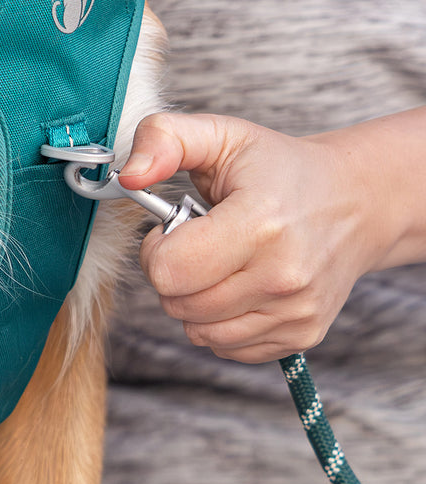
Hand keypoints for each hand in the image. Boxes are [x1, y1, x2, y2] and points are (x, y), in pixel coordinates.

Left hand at [119, 112, 395, 362]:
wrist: (354, 202)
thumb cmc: (278, 170)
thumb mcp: (222, 135)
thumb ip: (164, 139)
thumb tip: (129, 176)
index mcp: (261, 222)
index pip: (169, 270)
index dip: (155, 250)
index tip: (174, 229)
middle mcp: (284, 274)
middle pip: (178, 304)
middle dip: (172, 274)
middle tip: (199, 244)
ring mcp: (296, 310)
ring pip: (198, 332)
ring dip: (193, 301)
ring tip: (221, 264)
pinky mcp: (303, 334)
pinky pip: (226, 347)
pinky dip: (219, 322)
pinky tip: (239, 287)